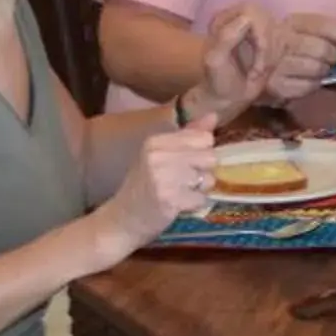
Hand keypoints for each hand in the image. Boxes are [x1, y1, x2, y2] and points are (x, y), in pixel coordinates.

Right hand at [101, 127, 217, 251]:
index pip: (204, 137)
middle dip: (203, 172)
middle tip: (183, 181)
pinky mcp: (170, 199)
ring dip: (200, 189)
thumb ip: (188, 135)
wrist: (122, 220)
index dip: (202, 152)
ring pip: (208, 178)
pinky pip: (202, 198)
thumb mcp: (160, 155)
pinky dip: (194, 204)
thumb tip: (214, 115)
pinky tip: (178, 205)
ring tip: (179, 193)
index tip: (186, 163)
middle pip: (210, 157)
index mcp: (156, 141)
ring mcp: (163, 177)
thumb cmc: (144, 186)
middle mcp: (158, 155)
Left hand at [186, 5, 270, 124]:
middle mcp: (242, 18)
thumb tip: (247, 19)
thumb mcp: (215, 60)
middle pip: (268, 19)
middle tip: (259, 69)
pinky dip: (277, 58)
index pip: (251, 11)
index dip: (258, 33)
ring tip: (259, 71)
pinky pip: (284, 41)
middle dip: (267, 47)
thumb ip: (226, 38)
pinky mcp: (270, 40)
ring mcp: (257, 28)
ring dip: (271, 55)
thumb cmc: (218, 80)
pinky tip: (265, 68)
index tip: (256, 56)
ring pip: (278, 31)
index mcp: (225, 19)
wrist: (228, 96)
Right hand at [260, 12, 335, 101]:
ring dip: (323, 71)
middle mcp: (281, 41)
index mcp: (289, 23)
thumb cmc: (279, 45)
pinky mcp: (275, 87)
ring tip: (314, 67)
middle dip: (335, 56)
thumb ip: (328, 27)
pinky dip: (312, 84)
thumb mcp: (299, 29)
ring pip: (318, 70)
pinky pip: (308, 87)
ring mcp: (276, 66)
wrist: (242, 66)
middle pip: (323, 50)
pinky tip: (304, 79)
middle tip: (333, 58)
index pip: (321, 24)